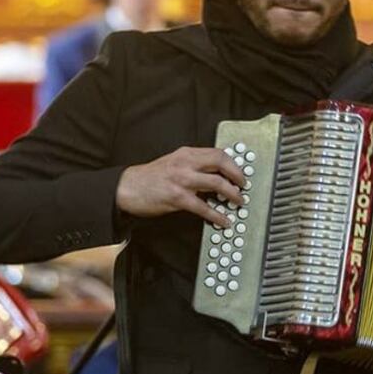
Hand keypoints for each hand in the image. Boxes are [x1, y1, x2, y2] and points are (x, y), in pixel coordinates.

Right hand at [116, 147, 245, 226]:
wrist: (128, 187)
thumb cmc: (150, 177)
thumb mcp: (173, 162)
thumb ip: (193, 164)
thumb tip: (216, 173)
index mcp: (186, 153)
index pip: (217, 153)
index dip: (234, 164)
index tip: (241, 173)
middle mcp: (185, 163)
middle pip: (221, 164)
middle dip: (238, 176)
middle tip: (244, 187)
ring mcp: (182, 180)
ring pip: (216, 183)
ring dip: (232, 194)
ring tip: (238, 202)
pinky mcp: (177, 198)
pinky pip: (204, 207)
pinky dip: (217, 215)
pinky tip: (223, 220)